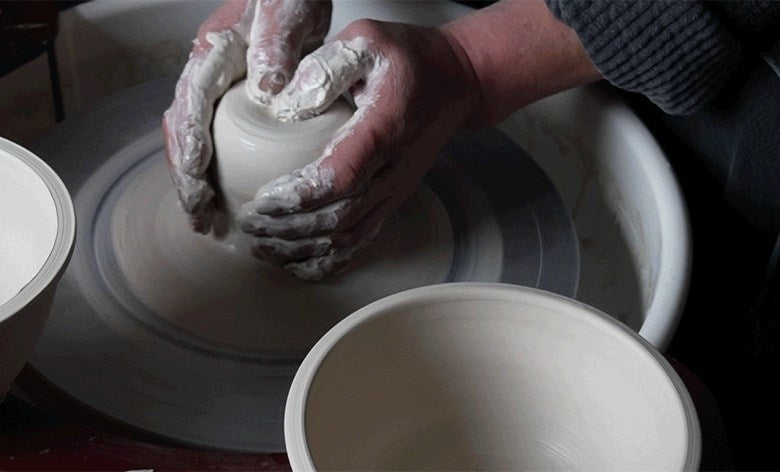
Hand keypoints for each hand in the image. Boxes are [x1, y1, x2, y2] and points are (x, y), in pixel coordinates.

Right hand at [163, 0, 330, 232]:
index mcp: (214, 51)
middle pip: (181, 130)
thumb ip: (277, 39)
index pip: (192, 101)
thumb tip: (267, 84)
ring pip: (189, 141)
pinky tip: (220, 200)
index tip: (196, 176)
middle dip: (185, 177)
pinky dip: (209, 174)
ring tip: (203, 220)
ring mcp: (213, 91)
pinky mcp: (226, 105)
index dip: (190, 141)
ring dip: (192, 183)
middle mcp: (205, 74)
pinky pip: (209, 142)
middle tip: (198, 215)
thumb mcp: (287, 10)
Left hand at [237, 20, 479, 279]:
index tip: (262, 201)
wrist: (456, 84)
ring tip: (263, 246)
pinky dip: (329, 259)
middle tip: (250, 225)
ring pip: (348, 236)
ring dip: (303, 248)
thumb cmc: (411, 60)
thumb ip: (325, 67)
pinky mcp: (392, 198)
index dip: (299, 196)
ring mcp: (394, 189)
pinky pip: (362, 239)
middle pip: (338, 217)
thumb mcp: (368, 41)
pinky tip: (300, 263)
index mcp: (384, 130)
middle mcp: (392, 170)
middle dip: (289, 229)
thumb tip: (284, 105)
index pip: (340, 178)